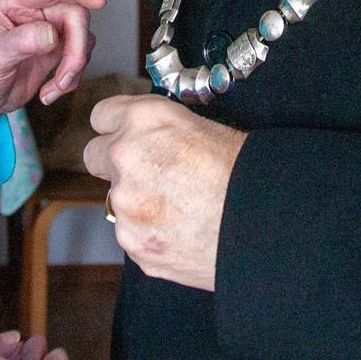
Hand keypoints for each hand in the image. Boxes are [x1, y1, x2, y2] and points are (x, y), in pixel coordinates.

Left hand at [0, 0, 103, 128]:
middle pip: (75, 14)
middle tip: (64, 79)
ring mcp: (49, 25)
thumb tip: (53, 34)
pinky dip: (71, 78)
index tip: (98, 1)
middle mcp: (33, 7)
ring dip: (74, 67)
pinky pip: (81, 54)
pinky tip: (50, 92)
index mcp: (12, 0)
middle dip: (76, 50)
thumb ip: (21, 42)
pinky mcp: (59, 44)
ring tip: (54, 89)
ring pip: (82, 36)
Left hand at [83, 94, 245, 290]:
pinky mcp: (133, 243)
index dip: (117, 127)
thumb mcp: (200, 126)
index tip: (126, 136)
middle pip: (94, 156)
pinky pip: (133, 233)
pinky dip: (151, 233)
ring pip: (117, 199)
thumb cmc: (244, 170)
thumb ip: (156, 129)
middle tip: (151, 174)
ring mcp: (125, 204)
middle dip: (115, 163)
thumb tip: (143, 137)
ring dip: (139, 202)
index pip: (101, 116)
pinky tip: (184, 230)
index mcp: (143, 119)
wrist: (266, 222)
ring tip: (183, 208)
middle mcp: (124, 157)